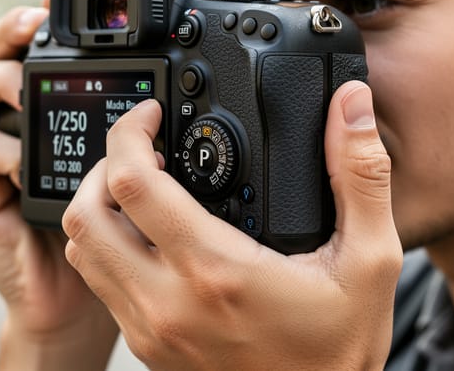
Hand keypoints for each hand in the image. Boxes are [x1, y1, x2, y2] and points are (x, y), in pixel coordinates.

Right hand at [0, 2, 117, 370]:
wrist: (72, 295)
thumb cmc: (101, 229)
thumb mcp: (119, 173)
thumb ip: (128, 140)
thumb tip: (163, 107)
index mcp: (42, 115)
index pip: (28, 53)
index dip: (35, 22)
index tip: (55, 2)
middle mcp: (10, 126)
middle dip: (6, 31)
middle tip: (33, 24)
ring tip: (28, 86)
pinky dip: (3, 149)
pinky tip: (27, 160)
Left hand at [63, 81, 401, 369]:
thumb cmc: (338, 352)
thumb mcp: (371, 261)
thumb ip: (361, 176)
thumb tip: (351, 107)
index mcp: (215, 270)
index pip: (131, 184)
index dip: (129, 131)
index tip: (151, 115)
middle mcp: (168, 302)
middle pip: (83, 216)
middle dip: (103, 167)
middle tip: (140, 151)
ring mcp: (150, 329)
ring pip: (82, 252)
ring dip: (98, 209)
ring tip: (141, 189)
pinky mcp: (147, 348)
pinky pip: (101, 286)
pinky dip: (109, 249)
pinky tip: (151, 238)